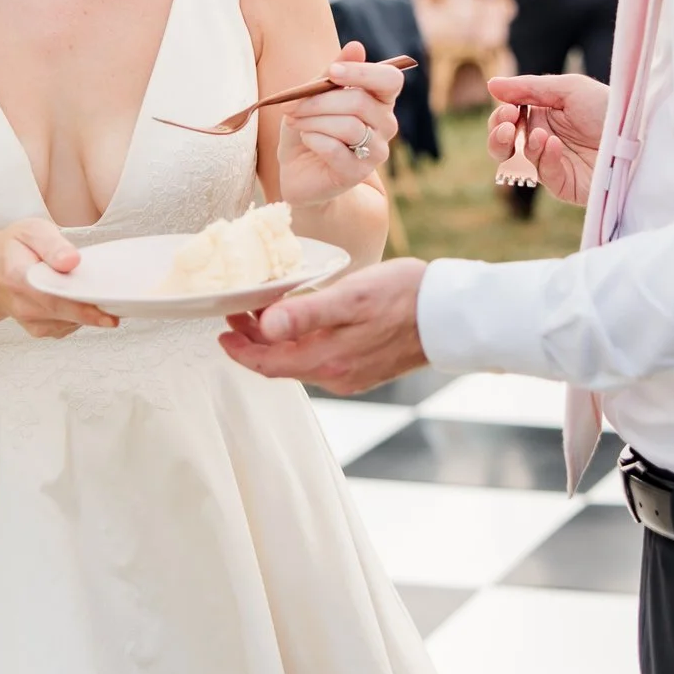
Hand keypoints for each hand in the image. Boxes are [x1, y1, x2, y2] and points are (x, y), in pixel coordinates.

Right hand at [0, 219, 118, 338]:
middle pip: (65, 313)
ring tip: (97, 291)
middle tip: (120, 304)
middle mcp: (22, 304)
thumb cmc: (13, 248)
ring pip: (70, 323)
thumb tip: (72, 261)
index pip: (53, 296)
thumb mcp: (30, 231)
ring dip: (89, 312)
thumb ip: (52, 244)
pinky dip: (80, 317)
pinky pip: (67, 327)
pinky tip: (80, 300)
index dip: (82, 307)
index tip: (107, 312)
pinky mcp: (39, 329)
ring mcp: (29, 320)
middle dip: (95, 310)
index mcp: (18, 276)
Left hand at [221, 257, 427, 393]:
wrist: (452, 314)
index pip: (267, 364)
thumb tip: (265, 327)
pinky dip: (302, 342)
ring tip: (264, 312)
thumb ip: (306, 314)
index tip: (222, 331)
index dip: (240, 350)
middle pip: (281, 364)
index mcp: (327, 361)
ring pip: (300, 362)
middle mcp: (336, 376)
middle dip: (254, 341)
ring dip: (278, 341)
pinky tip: (304, 321)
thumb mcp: (350, 297)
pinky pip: (321, 359)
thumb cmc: (404, 297)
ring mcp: (351, 374)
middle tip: (237, 312)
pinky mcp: (365, 368)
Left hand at [276, 41, 401, 206]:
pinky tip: (306, 139)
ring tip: (294, 121)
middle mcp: (386, 124)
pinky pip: (335, 149)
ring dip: (313, 120)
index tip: (332, 73)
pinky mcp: (357, 173)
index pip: (391, 79)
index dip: (363, 72)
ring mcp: (376, 151)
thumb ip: (332, 73)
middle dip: (320, 100)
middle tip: (292, 104)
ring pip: (348, 126)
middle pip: (361, 102)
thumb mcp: (313, 95)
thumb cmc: (309, 127)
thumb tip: (356, 46)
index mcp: (380, 99)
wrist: (299, 171)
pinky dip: (314, 139)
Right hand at [484, 72, 607, 205]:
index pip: (507, 119)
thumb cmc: (608, 107)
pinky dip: (543, 158)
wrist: (640, 133)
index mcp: (542, 115)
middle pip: (503, 145)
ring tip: (533, 134)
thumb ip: (529, 87)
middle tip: (507, 126)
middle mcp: (543, 140)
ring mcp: (553, 163)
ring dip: (519, 146)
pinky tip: (552, 144)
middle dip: (497, 135)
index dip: (501, 115)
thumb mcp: (569, 88)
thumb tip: (491, 85)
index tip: (509, 108)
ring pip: (516, 163)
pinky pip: (544, 175)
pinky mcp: (565, 184)